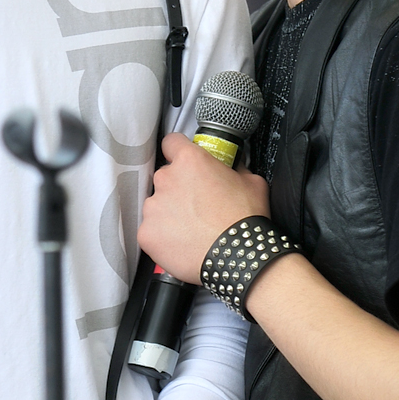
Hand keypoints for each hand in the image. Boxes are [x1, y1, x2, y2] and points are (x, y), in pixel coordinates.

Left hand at [138, 133, 270, 281]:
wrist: (238, 256)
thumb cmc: (245, 218)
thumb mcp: (252, 182)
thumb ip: (236, 168)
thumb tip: (233, 166)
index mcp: (189, 161)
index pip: (172, 143)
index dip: (179, 151)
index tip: (184, 162)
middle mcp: (166, 179)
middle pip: (165, 177)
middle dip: (178, 188)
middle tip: (196, 205)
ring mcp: (153, 206)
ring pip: (157, 205)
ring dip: (169, 213)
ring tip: (191, 229)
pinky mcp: (146, 232)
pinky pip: (151, 231)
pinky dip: (163, 237)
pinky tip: (182, 243)